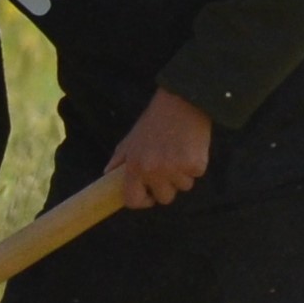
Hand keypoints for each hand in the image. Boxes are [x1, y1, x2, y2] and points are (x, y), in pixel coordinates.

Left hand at [107, 89, 214, 206]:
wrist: (182, 102)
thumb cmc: (155, 120)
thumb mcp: (132, 138)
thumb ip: (120, 159)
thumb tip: (107, 174)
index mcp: (135, 166)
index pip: (133, 200)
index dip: (142, 201)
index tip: (149, 195)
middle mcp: (154, 171)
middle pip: (164, 198)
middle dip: (167, 186)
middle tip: (169, 166)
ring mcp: (175, 169)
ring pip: (183, 187)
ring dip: (183, 175)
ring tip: (180, 152)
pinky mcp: (195, 165)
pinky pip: (196, 175)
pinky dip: (196, 165)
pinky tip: (191, 147)